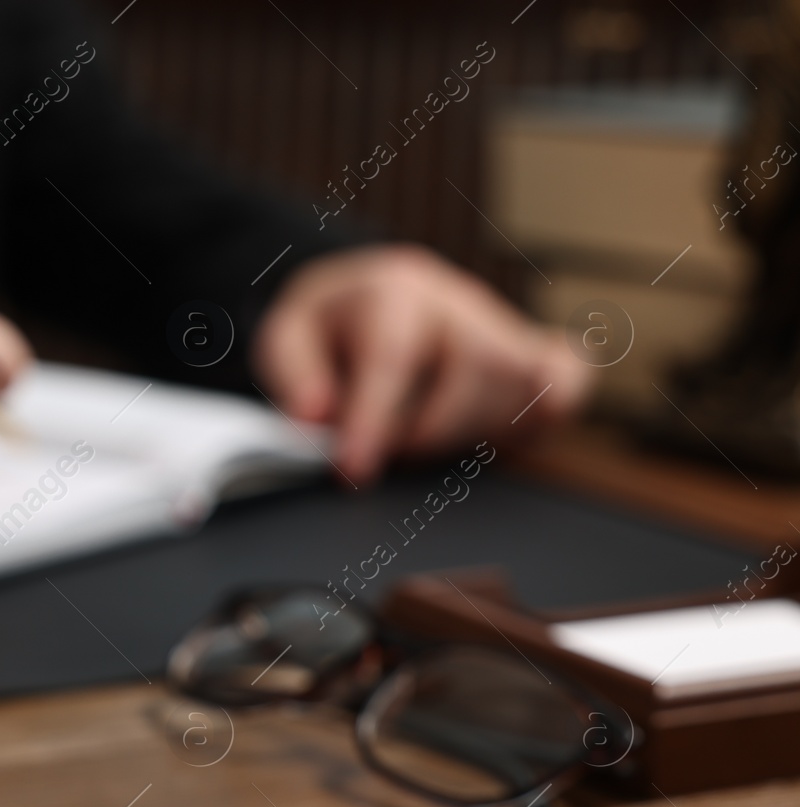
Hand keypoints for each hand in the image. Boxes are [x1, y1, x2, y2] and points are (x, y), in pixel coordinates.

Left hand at [254, 245, 591, 485]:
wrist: (367, 295)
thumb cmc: (330, 325)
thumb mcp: (286, 336)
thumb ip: (295, 376)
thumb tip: (315, 415)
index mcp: (393, 289)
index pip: (394, 355)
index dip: (376, 418)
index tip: (355, 469)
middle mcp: (457, 301)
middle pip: (477, 364)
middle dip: (430, 426)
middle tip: (388, 448)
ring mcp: (500, 325)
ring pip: (524, 380)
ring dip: (473, 429)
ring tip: (424, 434)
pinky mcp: (527, 351)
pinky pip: (568, 376)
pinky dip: (549, 410)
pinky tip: (508, 430)